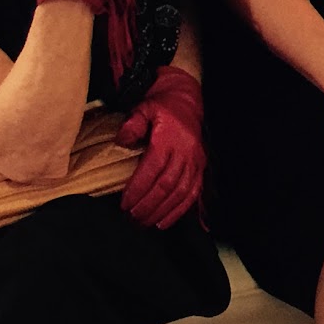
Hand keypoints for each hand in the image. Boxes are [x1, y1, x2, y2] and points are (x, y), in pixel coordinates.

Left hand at [117, 66, 206, 228]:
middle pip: (167, 185)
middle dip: (148, 205)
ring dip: (162, 211)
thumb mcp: (143, 108)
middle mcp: (185, 151)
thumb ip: (132, 125)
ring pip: (181, 193)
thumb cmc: (162, 107)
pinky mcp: (201, 168)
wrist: (186, 101)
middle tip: (131, 218)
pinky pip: (192, 194)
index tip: (124, 203)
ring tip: (144, 223)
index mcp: (169, 138)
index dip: (138, 189)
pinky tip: (164, 222)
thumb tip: (122, 141)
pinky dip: (179, 211)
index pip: (153, 169)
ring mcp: (195, 161)